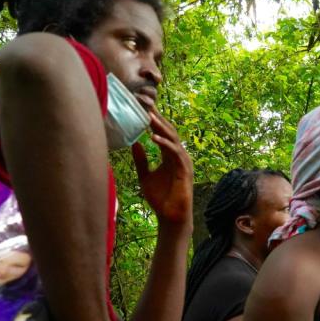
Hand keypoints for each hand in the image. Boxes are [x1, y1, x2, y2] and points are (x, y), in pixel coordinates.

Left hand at [132, 111, 192, 225]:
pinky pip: (175, 153)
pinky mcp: (185, 170)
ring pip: (172, 139)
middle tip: (145, 103)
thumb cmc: (160, 199)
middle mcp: (178, 155)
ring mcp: (183, 162)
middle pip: (168, 131)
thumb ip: (141, 160)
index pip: (162, 132)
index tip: (142, 106)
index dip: (153, 120)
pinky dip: (165, 144)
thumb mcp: (145, 176)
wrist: (170, 217)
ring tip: (148, 116)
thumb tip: (134, 143)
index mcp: (169, 155)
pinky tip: (153, 138)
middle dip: (157, 117)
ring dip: (160, 127)